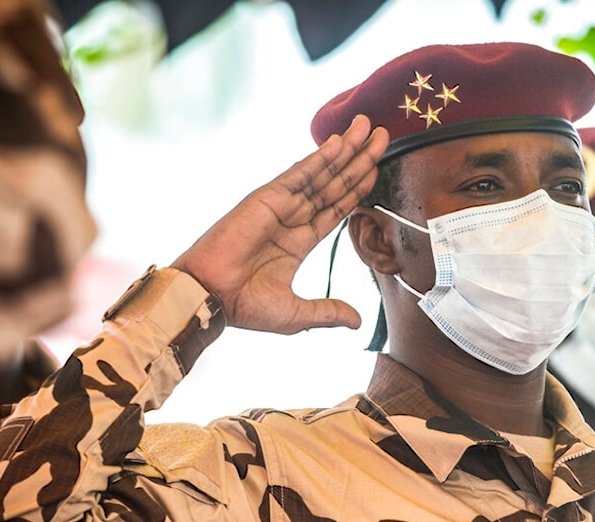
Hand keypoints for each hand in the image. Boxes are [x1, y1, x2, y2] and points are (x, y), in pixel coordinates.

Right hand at [172, 115, 388, 333]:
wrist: (211, 300)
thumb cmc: (244, 307)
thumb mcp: (297, 314)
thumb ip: (328, 312)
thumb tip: (357, 322)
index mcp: (299, 242)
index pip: (337, 208)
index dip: (358, 187)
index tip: (378, 167)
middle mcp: (292, 219)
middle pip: (335, 184)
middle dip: (359, 160)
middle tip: (383, 134)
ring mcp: (280, 206)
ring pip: (322, 174)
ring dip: (346, 150)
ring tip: (368, 127)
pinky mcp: (266, 199)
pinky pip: (299, 175)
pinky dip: (320, 158)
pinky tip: (341, 142)